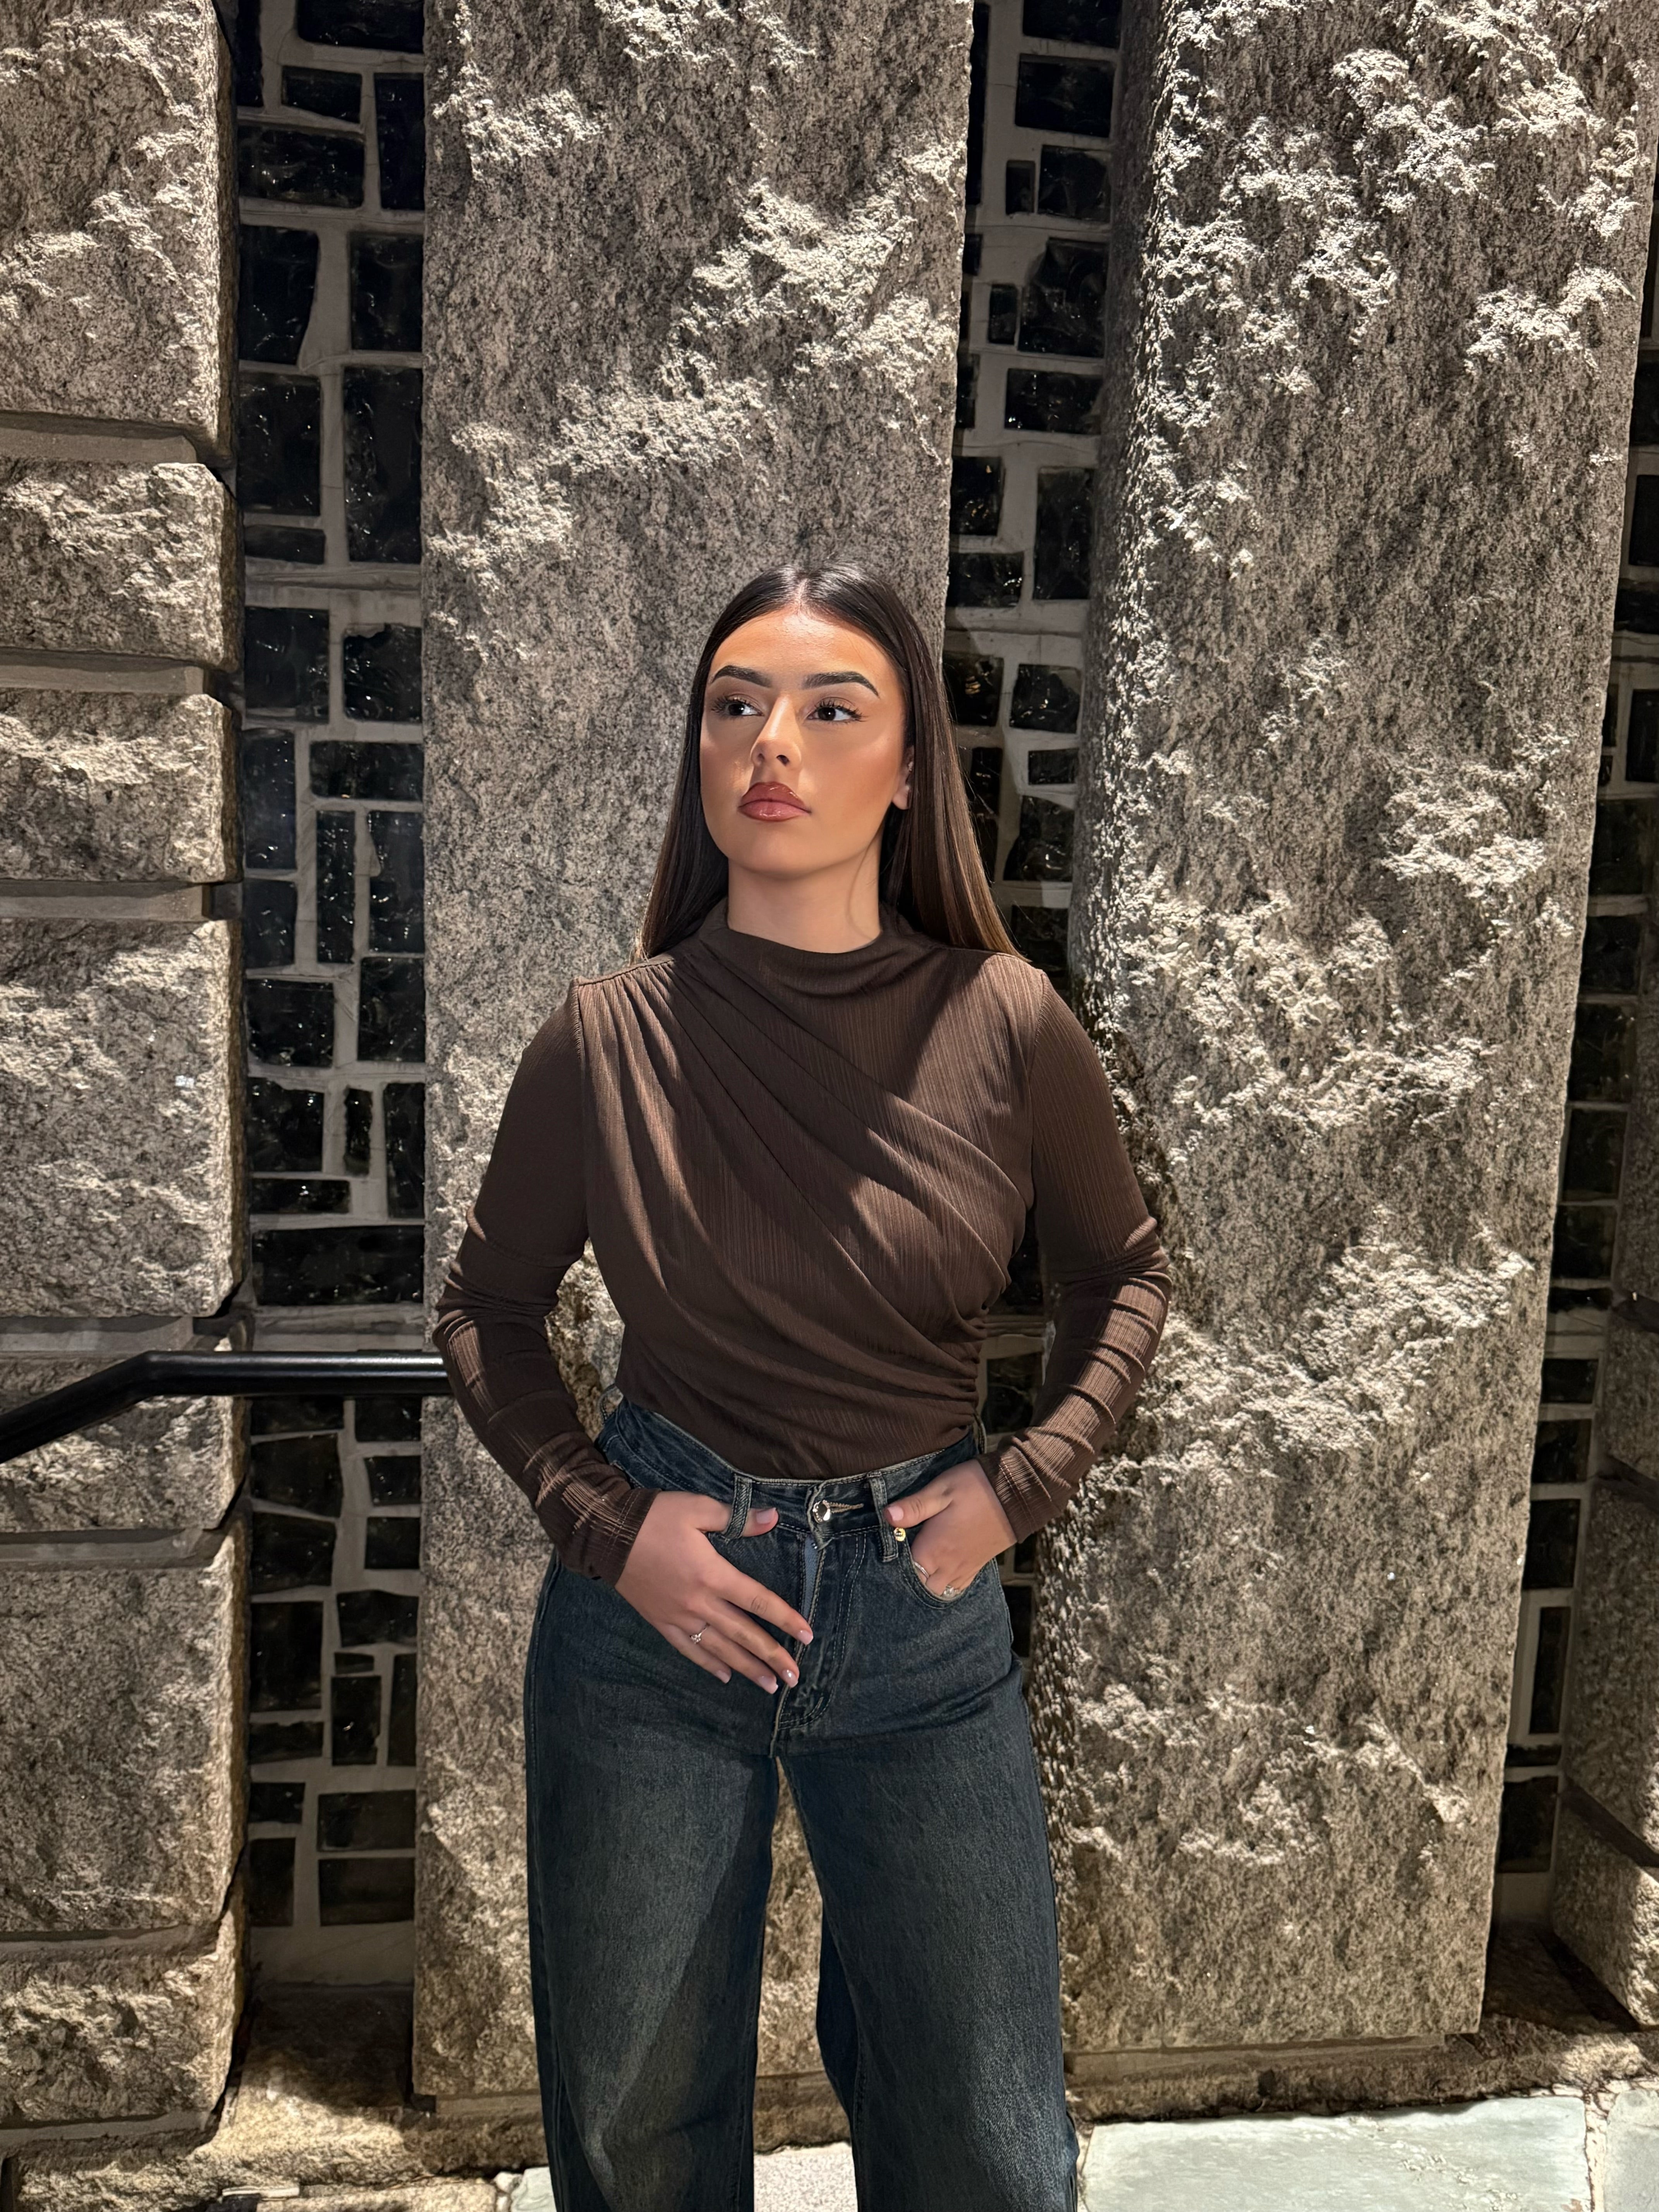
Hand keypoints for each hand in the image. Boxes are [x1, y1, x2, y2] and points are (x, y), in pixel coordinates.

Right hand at [615, 1491, 813, 1691]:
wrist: (606, 1533)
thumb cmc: (654, 1518)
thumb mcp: (697, 1508)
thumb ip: (737, 1518)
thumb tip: (773, 1517)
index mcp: (711, 1574)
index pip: (758, 1601)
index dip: (785, 1619)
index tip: (807, 1636)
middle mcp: (698, 1602)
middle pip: (742, 1634)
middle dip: (771, 1657)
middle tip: (794, 1677)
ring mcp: (678, 1616)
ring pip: (718, 1648)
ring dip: (746, 1668)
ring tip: (769, 1686)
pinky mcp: (660, 1621)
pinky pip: (688, 1649)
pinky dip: (707, 1664)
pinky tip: (724, 1676)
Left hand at [885, 1458, 1014, 1598]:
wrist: (1019, 1492)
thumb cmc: (976, 1487)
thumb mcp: (942, 1490)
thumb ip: (914, 1506)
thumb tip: (887, 1515)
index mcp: (935, 1548)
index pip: (906, 1572)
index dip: (893, 1569)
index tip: (884, 1559)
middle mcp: (949, 1564)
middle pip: (921, 1587)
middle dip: (908, 1581)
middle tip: (899, 1564)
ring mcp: (965, 1567)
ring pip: (939, 1591)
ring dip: (926, 1584)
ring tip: (917, 1569)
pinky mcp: (979, 1565)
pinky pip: (958, 1587)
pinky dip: (945, 1585)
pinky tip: (939, 1573)